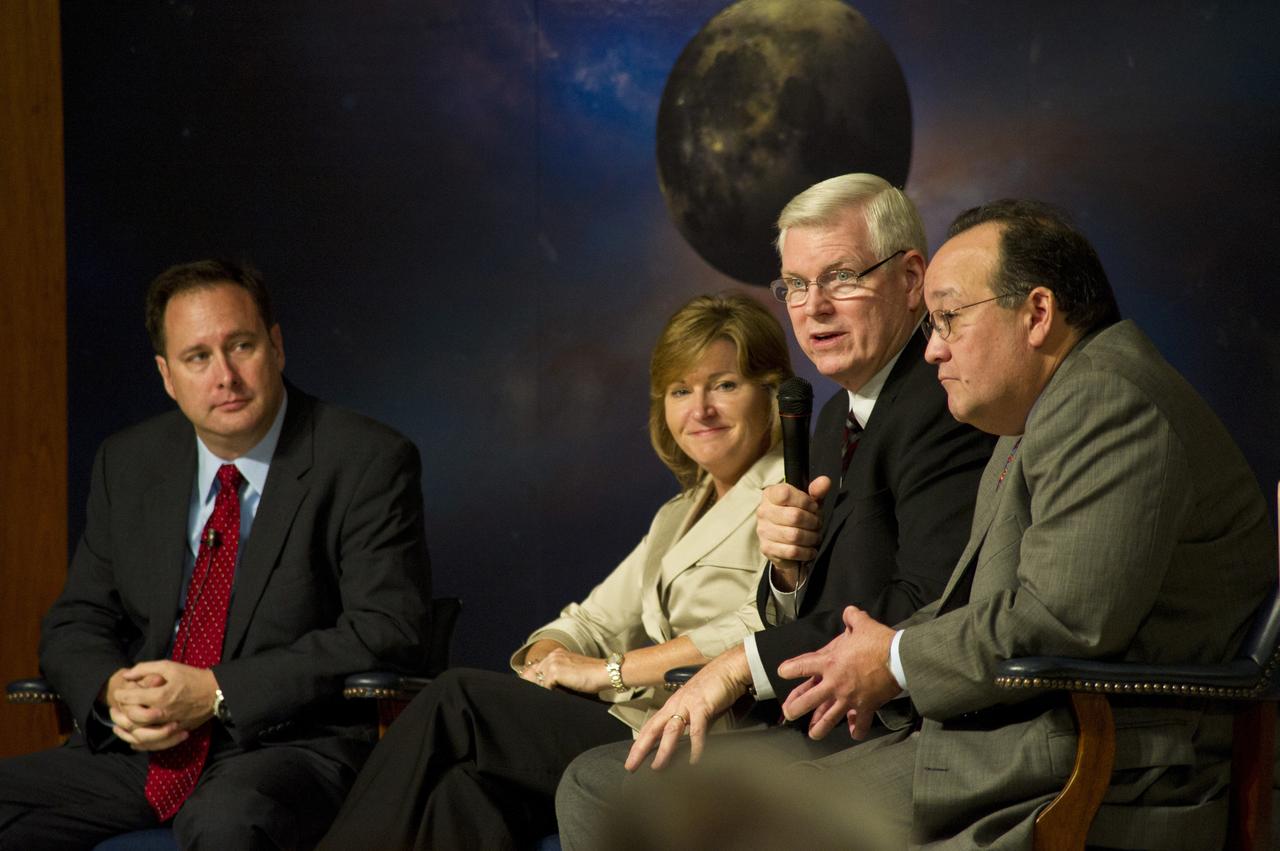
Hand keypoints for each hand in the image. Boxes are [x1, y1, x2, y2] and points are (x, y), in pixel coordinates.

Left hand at [108, 661, 217, 750]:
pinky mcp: (175, 732)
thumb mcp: (170, 666)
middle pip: (133, 718)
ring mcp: (169, 726)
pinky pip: (152, 744)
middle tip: (116, 706)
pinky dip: (139, 743)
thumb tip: (127, 676)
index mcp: (161, 696)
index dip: (121, 695)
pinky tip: (132, 737)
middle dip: (120, 712)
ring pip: (140, 734)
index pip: (132, 699)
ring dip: (126, 729)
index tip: (119, 692)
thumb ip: (146, 668)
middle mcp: (163, 713)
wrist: (215, 692)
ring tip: (118, 723)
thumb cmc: (192, 677)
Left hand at [519, 647, 609, 693]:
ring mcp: (553, 662)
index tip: (534, 691)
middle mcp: (553, 655)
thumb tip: (544, 687)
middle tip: (537, 698)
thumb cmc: (592, 676)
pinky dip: (550, 693)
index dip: (534, 680)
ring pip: (538, 681)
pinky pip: (545, 687)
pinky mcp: (555, 671)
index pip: (537, 668)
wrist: (604, 673)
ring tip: (552, 696)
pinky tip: (560, 695)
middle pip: (533, 674)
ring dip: (543, 690)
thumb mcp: (571, 673)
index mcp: (557, 654)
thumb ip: (558, 676)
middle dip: (536, 686)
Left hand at [625, 644, 750, 770]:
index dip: (640, 742)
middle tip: (631, 766)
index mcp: (673, 704)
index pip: (651, 726)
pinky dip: (695, 746)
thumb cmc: (715, 685)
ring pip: (670, 731)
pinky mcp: (702, 706)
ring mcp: (687, 704)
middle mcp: (676, 704)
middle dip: (640, 749)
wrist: (729, 667)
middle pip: (652, 729)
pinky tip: (694, 759)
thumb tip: (688, 741)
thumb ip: (691, 722)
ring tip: (658, 767)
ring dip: (663, 750)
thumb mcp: (697, 705)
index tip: (632, 758)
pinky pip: (697, 729)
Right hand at [756, 477, 830, 588]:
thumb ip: (817, 491)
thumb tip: (825, 481)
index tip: (813, 507)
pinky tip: (810, 550)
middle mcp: (763, 511)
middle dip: (812, 522)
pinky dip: (806, 552)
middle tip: (817, 524)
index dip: (805, 501)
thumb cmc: (798, 516)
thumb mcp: (809, 502)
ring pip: (794, 536)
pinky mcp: (767, 548)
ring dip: (811, 538)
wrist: (785, 541)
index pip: (786, 494)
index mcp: (770, 494)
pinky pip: (792, 551)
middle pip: (794, 516)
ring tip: (815, 537)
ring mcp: (763, 531)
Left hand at [777, 606, 898, 740]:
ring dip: (820, 727)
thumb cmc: (878, 641)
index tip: (782, 672)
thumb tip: (849, 612)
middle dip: (795, 707)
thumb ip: (852, 617)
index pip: (801, 666)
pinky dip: (858, 729)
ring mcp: (849, 698)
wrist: (899, 658)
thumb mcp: (862, 623)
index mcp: (829, 662)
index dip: (789, 670)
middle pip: (809, 700)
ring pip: (830, 718)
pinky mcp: (865, 707)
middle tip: (788, 713)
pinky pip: (861, 723)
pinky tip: (854, 733)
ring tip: (813, 734)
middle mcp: (835, 683)